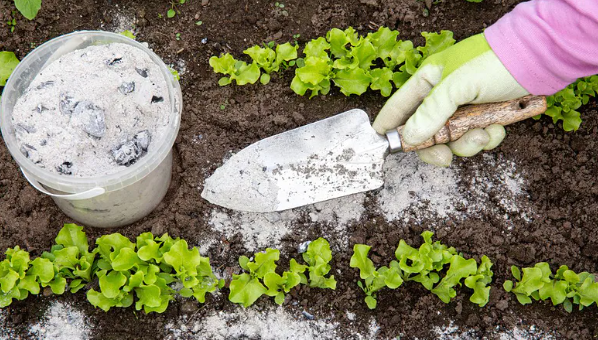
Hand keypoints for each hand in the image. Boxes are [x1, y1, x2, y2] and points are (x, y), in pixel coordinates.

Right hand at [372, 33, 528, 166]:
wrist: (540, 59)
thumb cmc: (495, 62)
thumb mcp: (457, 86)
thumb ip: (431, 113)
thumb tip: (410, 137)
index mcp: (428, 81)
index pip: (399, 108)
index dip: (389, 127)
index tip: (384, 147)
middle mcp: (442, 95)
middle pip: (425, 132)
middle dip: (437, 146)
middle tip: (444, 157)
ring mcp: (463, 107)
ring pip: (452, 139)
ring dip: (467, 143)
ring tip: (484, 134)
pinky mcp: (483, 116)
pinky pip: (474, 137)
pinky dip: (486, 138)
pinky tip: (497, 128)